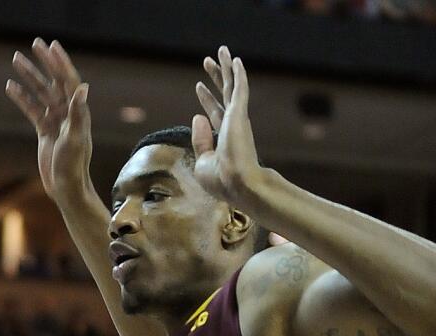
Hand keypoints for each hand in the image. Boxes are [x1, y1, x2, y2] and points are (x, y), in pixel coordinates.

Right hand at [6, 39, 92, 201]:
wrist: (66, 187)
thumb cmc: (72, 165)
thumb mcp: (74, 139)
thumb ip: (78, 113)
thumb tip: (82, 88)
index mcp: (77, 112)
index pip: (68, 80)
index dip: (60, 62)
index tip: (50, 46)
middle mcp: (68, 112)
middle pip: (54, 81)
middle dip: (44, 62)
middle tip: (34, 43)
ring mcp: (56, 121)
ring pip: (40, 93)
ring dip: (29, 76)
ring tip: (15, 60)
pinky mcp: (45, 131)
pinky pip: (32, 110)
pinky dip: (22, 98)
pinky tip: (10, 87)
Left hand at [193, 46, 266, 205]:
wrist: (238, 185)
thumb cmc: (221, 181)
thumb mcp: (202, 161)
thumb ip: (200, 140)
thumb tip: (196, 117)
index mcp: (224, 138)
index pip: (213, 113)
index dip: (206, 99)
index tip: (199, 86)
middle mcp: (233, 125)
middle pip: (223, 94)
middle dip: (216, 77)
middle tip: (208, 61)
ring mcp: (237, 119)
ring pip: (231, 86)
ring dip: (225, 68)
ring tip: (220, 50)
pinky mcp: (239, 114)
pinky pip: (239, 89)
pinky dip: (238, 74)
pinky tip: (235, 60)